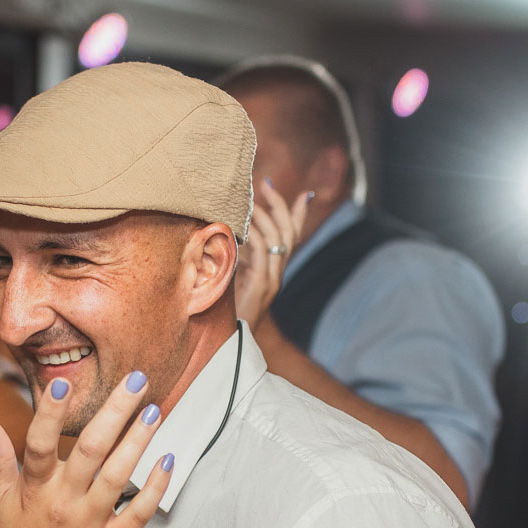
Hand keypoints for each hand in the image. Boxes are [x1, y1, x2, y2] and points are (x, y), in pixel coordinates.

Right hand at [0, 369, 173, 527]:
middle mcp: (62, 504)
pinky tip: (167, 459)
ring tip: (153, 409)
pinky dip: (154, 486)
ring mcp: (89, 525)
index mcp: (33, 491)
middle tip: (135, 379)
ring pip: (117, 475)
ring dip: (138, 440)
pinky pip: (138, 512)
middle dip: (114, 412)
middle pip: (89, 451)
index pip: (38, 446)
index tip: (61, 383)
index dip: (48, 415)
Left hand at [232, 179, 312, 327]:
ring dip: (263, 215)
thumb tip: (227, 232)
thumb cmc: (223, 310)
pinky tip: (239, 224)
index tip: (303, 192)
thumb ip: (235, 257)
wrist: (226, 343)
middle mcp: (277, 274)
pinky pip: (262, 253)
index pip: (293, 237)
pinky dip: (252, 234)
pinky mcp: (261, 286)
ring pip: (278, 239)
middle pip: (288, 232)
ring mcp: (271, 280)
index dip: (298, 213)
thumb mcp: (231, 277)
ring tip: (247, 200)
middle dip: (279, 205)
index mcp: (272, 271)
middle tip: (265, 185)